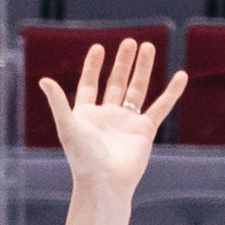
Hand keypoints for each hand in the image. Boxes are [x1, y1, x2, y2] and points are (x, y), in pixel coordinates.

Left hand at [38, 43, 183, 224]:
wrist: (105, 183)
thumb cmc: (83, 158)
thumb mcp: (68, 126)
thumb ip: (58, 102)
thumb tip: (43, 80)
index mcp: (86, 114)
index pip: (90, 84)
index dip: (93, 66)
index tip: (99, 47)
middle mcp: (108, 116)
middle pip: (116, 82)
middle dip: (123, 62)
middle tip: (130, 41)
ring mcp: (127, 122)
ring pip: (137, 89)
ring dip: (143, 69)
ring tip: (148, 47)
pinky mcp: (145, 130)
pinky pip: (160, 107)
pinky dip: (171, 92)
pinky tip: (181, 76)